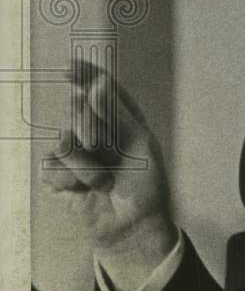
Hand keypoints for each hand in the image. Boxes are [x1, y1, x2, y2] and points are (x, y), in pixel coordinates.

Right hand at [41, 59, 176, 290]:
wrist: (135, 225)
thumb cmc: (146, 183)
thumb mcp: (140, 143)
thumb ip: (115, 113)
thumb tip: (96, 83)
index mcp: (119, 117)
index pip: (97, 87)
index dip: (83, 74)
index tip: (70, 66)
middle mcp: (94, 129)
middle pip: (75, 109)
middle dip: (89, 127)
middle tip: (105, 150)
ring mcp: (74, 152)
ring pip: (63, 140)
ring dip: (86, 164)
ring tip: (104, 181)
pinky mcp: (58, 175)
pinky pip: (52, 167)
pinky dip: (71, 180)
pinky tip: (85, 190)